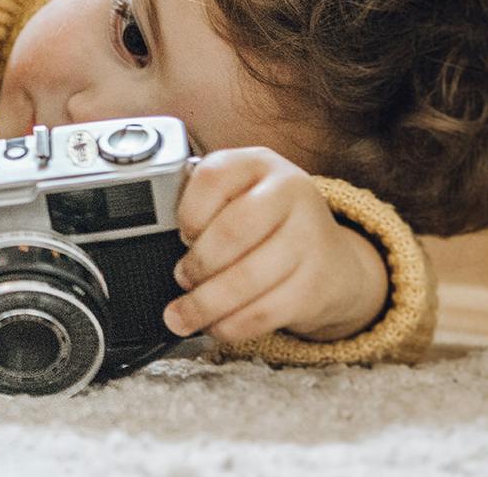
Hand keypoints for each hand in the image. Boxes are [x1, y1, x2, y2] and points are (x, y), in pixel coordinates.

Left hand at [165, 147, 388, 342]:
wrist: (333, 260)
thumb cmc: (267, 225)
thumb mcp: (238, 196)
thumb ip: (203, 206)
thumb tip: (154, 236)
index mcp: (258, 163)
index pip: (213, 178)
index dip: (188, 212)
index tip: (181, 235)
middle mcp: (290, 192)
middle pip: (232, 231)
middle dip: (197, 263)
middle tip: (182, 278)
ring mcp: (310, 237)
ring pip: (247, 278)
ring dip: (205, 304)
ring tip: (184, 314)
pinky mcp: (317, 283)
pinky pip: (265, 311)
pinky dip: (232, 325)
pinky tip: (216, 326)